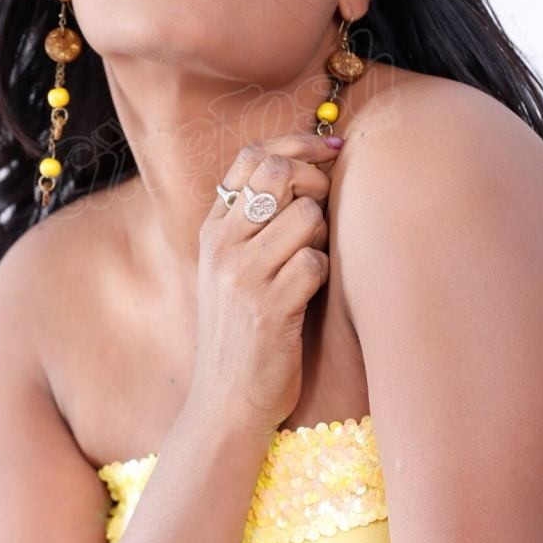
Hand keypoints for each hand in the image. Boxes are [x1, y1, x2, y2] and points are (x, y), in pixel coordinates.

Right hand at [188, 132, 343, 440]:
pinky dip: (323, 274)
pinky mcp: (269, 306)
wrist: (226, 400)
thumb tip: (305, 170)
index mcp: (212, 229)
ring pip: (305, 215)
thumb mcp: (230, 270)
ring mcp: (243, 275)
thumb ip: (253, 223)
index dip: (296, 142)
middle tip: (323, 207)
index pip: (251, 155)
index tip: (330, 148)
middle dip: (314, 180)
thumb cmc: (241, 331)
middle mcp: (222, 244)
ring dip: (321, 236)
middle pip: (278, 171)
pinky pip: (316, 261)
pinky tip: (308, 295)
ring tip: (309, 264)